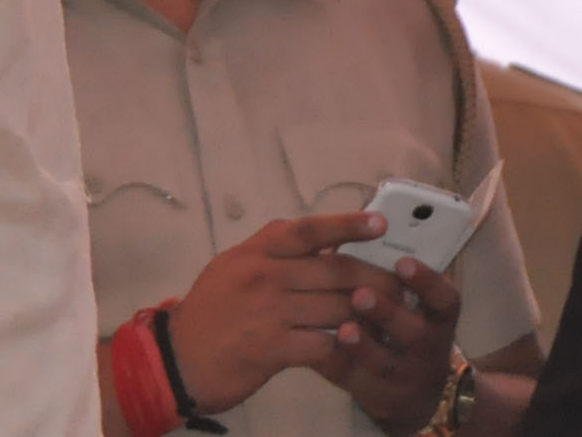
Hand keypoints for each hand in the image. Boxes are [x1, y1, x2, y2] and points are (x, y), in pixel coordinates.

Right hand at [164, 213, 384, 411]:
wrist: (179, 357)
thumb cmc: (210, 312)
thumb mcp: (230, 269)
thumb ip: (269, 254)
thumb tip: (316, 242)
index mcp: (254, 253)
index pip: (306, 231)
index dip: (345, 224)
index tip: (379, 223)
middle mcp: (263, 276)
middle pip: (334, 270)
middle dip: (375, 277)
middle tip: (403, 284)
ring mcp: (270, 312)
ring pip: (338, 306)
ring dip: (370, 314)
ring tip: (393, 317)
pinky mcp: (275, 347)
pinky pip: (326, 342)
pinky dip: (348, 344)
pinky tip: (361, 346)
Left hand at [323, 254, 462, 434]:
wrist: (415, 392)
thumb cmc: (401, 325)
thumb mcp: (410, 303)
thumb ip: (388, 271)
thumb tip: (359, 224)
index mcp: (436, 318)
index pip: (445, 300)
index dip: (427, 282)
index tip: (403, 261)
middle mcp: (427, 348)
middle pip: (415, 333)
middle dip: (388, 313)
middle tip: (360, 293)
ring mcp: (403, 375)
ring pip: (384, 361)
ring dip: (364, 345)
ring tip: (344, 328)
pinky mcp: (374, 393)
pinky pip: (352, 379)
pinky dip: (335, 362)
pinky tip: (315, 346)